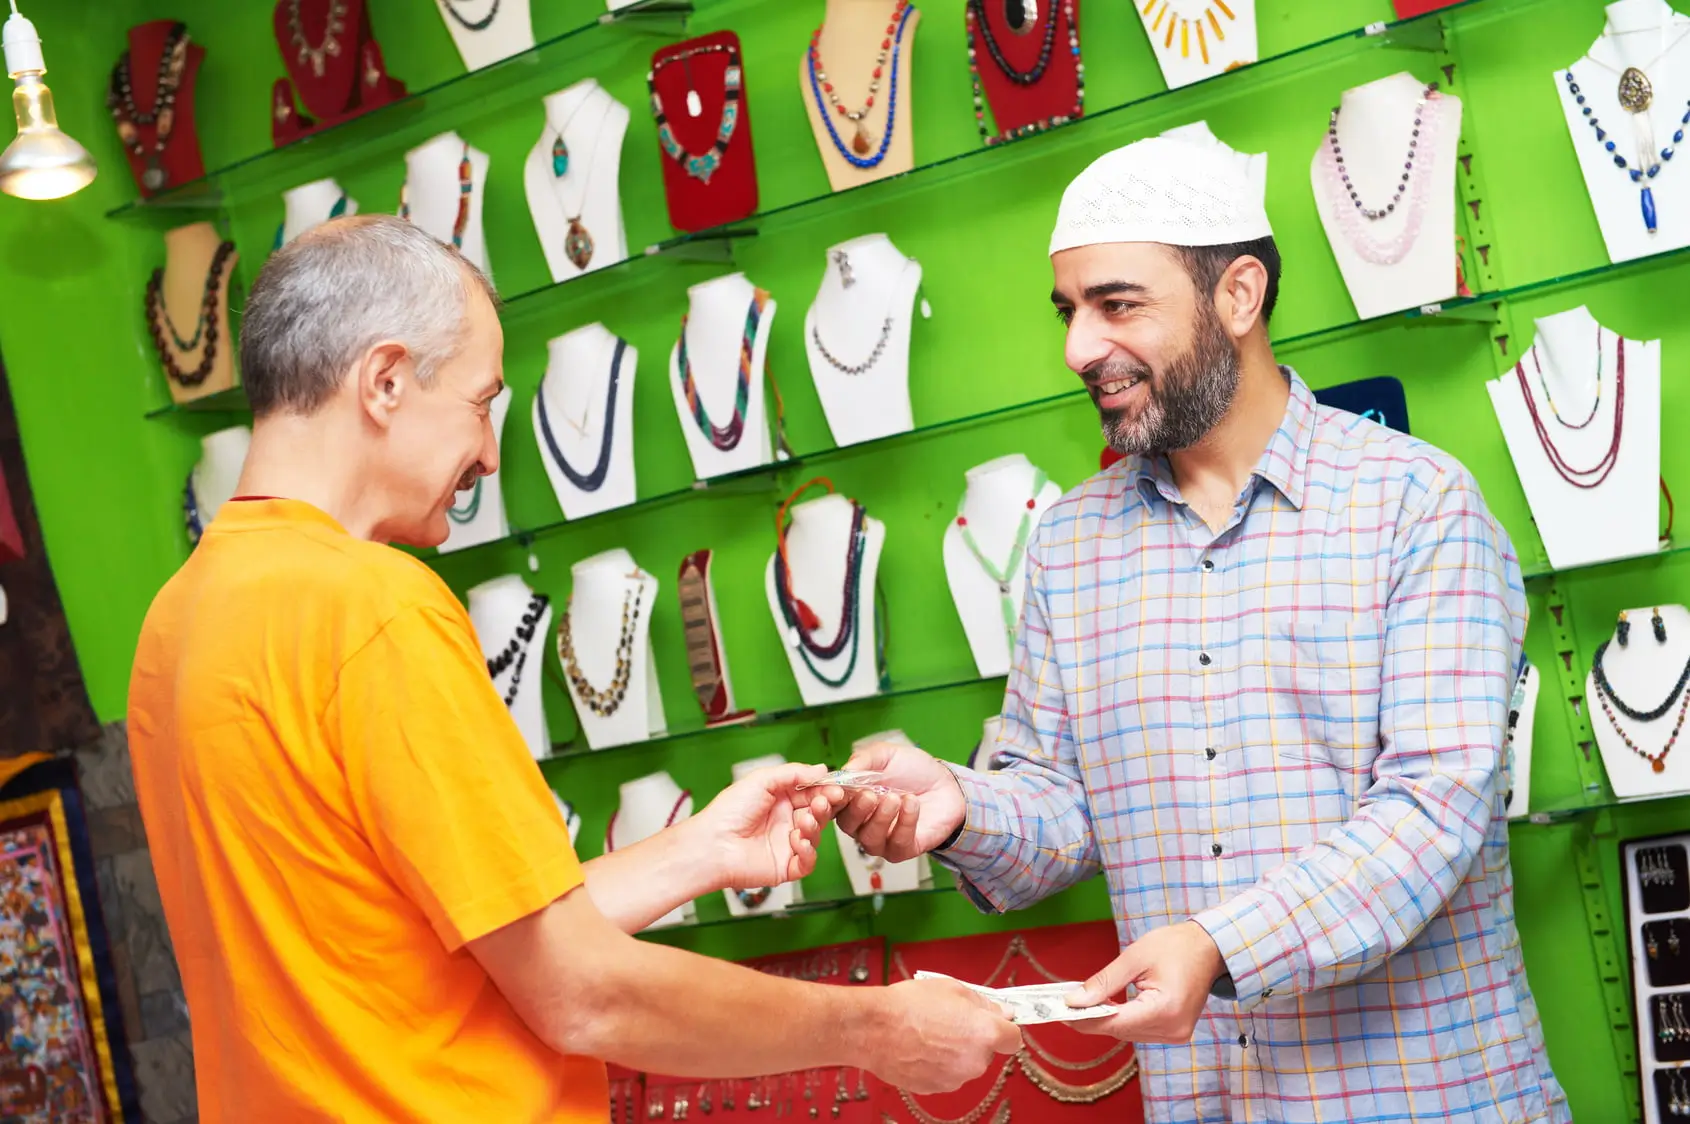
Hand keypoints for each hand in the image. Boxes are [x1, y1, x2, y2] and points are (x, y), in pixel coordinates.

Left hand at [690, 763, 835, 891]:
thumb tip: (821, 769)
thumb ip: (793, 773)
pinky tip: (798, 841)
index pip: (812, 793)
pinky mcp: (786, 866)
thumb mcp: (762, 780)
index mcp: (781, 800)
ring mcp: (787, 844)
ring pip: (816, 836)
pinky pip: (808, 861)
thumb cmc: (729, 811)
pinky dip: (809, 851)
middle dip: (824, 806)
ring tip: (805, 820)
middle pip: (818, 813)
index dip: (826, 790)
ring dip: (815, 826)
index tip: (836, 786)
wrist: (712, 844)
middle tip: (824, 801)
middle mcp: (786, 821)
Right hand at [824, 739, 965, 862]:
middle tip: (869, 794)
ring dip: (881, 818)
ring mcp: (881, 839)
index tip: (835, 791)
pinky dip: (904, 823)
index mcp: (852, 799)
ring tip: (895, 798)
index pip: (831, 805)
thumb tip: (843, 771)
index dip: (828, 800)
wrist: (946, 783)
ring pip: (869, 838)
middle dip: (856, 810)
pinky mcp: (902, 849)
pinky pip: (897, 843)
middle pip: (847, 824)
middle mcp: (862, 822)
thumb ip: (864, 759)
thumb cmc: (913, 770)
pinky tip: (911, 804)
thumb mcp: (886, 755)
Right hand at [867, 979, 1022, 1093]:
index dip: (1005, 1028)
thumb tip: (1002, 1012)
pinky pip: (945, 1074)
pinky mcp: (935, 1088)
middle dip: (974, 1038)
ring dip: (955, 1052)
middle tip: (950, 1020)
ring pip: (965, 1064)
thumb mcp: (952, 988)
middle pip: (986, 1051)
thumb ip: (983, 1003)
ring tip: (928, 1033)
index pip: (1013, 1039)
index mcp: (984, 1033)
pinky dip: (938, 1064)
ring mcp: (955, 1079)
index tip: (996, 1022)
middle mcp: (975, 1061)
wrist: (873, 1029)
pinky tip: (919, 1047)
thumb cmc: (909, 1004)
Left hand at [1064, 921, 1224, 1043]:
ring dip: (1107, 1019)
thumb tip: (1075, 1000)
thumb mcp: (1134, 957)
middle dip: (1092, 1017)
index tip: (1061, 1011)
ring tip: (1084, 1002)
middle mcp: (1172, 1029)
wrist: (1209, 948)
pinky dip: (1123, 1019)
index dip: (1085, 1018)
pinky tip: (1109, 1006)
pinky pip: (1140, 1030)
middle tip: (1067, 1003)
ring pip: (1128, 1033)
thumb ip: (1104, 982)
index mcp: (1165, 1009)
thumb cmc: (1175, 946)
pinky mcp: (1175, 1032)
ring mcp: (1176, 1034)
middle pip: (1120, 1030)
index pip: (1115, 1022)